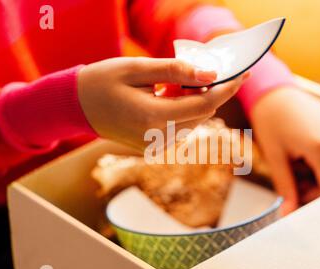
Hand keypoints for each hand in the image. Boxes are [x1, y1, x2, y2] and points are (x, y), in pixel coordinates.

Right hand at [78, 57, 246, 150]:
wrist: (75, 106)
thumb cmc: (103, 81)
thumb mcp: (138, 68)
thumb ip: (176, 71)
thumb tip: (211, 73)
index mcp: (153, 117)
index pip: (204, 104)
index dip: (227, 89)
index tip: (243, 75)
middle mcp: (157, 138)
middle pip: (202, 114)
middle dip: (208, 92)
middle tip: (200, 70)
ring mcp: (154, 147)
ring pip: (192, 123)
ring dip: (193, 102)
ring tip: (169, 85)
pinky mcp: (152, 148)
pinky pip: (179, 129)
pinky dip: (180, 112)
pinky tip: (162, 98)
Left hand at [251, 86, 319, 214]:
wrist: (273, 94)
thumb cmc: (270, 124)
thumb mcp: (276, 158)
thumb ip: (286, 187)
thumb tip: (289, 213)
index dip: (314, 197)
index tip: (298, 197)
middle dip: (316, 184)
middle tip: (294, 178)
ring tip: (299, 162)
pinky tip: (307, 151)